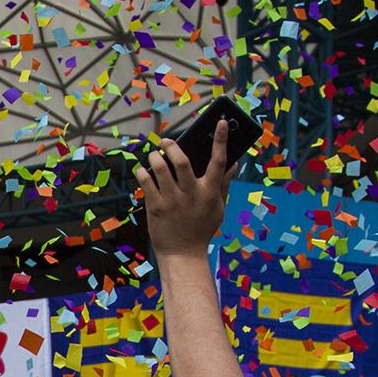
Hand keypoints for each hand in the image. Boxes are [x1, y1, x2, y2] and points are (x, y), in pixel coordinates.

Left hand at [135, 122, 234, 257]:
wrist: (183, 254)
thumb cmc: (202, 228)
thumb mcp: (218, 208)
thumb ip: (224, 184)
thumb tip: (235, 163)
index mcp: (210, 192)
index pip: (219, 161)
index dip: (221, 139)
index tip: (220, 122)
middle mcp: (192, 194)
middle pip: (182, 161)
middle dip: (172, 146)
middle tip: (166, 142)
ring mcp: (172, 201)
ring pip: (160, 168)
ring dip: (155, 157)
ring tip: (154, 155)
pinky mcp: (155, 207)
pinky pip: (146, 182)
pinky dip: (142, 172)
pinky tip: (142, 169)